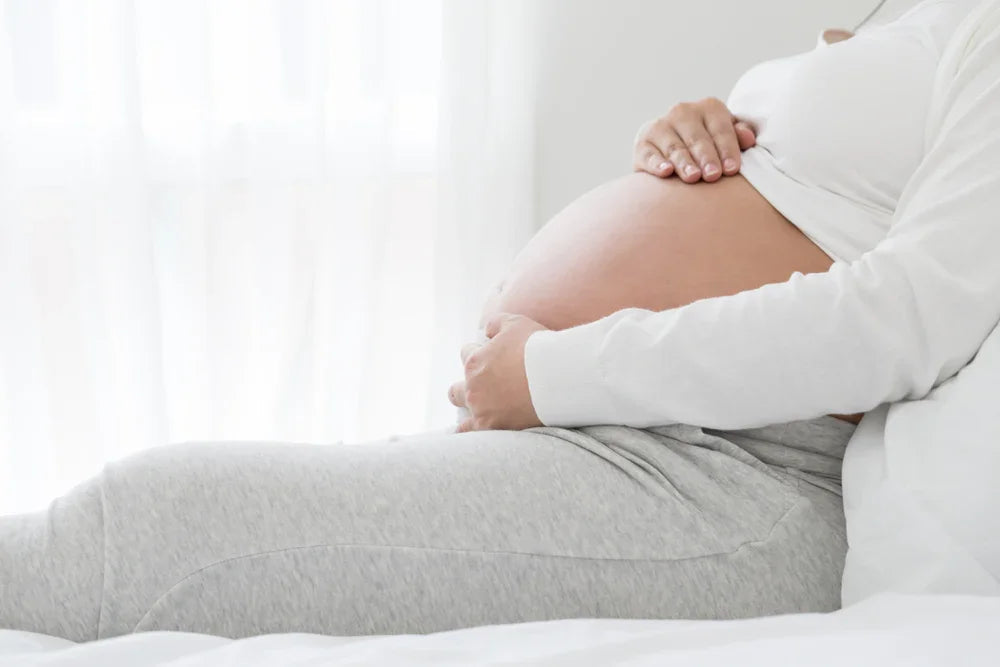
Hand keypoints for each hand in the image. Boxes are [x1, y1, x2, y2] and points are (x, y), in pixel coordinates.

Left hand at [448, 313, 547, 432]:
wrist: (558, 376)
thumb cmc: (538, 348)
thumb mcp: (515, 323)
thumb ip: (495, 324)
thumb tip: (487, 331)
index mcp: (475, 361)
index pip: (467, 354)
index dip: (479, 354)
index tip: (492, 358)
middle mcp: (473, 386)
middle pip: (457, 388)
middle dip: (469, 384)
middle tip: (485, 386)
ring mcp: (480, 408)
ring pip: (462, 410)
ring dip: (468, 405)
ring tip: (479, 408)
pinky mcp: (492, 427)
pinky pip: (469, 431)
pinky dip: (469, 430)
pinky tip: (471, 431)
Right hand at [633, 97, 756, 182]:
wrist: (672, 149)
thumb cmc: (709, 146)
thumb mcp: (726, 138)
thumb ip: (739, 137)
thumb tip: (749, 139)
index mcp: (708, 107)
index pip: (720, 129)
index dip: (727, 149)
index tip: (732, 170)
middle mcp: (682, 112)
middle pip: (697, 138)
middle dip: (706, 157)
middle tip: (713, 176)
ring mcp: (660, 126)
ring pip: (675, 147)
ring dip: (684, 162)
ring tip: (693, 177)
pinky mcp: (642, 143)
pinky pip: (650, 154)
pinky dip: (657, 163)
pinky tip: (666, 172)